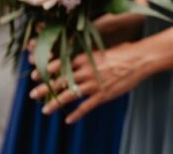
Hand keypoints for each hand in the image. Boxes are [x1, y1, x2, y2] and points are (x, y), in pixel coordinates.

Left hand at [28, 41, 150, 123]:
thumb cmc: (124, 52)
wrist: (140, 59)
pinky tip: (69, 120)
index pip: (59, 64)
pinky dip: (76, 115)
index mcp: (85, 58)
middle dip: (44, 88)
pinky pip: (86, 107)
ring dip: (55, 103)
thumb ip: (89, 56)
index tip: (35, 75)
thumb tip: (81, 57)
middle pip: (59, 81)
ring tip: (45, 110)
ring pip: (68, 96)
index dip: (45, 71)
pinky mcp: (103, 95)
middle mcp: (86, 71)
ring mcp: (94, 84)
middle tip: (32, 94)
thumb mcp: (102, 51)